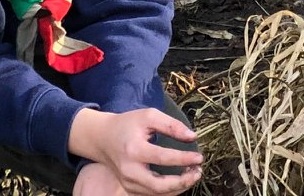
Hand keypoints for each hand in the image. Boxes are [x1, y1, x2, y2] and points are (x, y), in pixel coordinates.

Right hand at [68, 107, 200, 194]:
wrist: (104, 138)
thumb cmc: (128, 125)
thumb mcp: (149, 116)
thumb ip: (172, 125)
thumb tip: (192, 137)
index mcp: (134, 150)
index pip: (163, 158)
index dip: (183, 159)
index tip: (199, 157)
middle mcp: (129, 170)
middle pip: (159, 185)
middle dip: (182, 181)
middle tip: (198, 171)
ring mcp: (128, 183)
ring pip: (157, 194)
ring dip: (178, 187)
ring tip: (193, 174)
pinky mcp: (130, 189)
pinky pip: (152, 195)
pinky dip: (169, 191)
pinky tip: (181, 180)